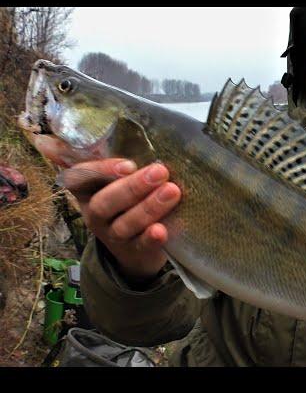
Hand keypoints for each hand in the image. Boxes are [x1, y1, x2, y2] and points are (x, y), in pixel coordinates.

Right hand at [66, 158, 180, 283]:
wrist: (137, 250)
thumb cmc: (125, 203)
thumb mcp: (109, 180)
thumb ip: (96, 156)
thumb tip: (46, 139)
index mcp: (88, 191)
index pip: (81, 179)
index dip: (101, 171)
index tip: (128, 163)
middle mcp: (96, 214)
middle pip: (106, 203)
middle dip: (133, 187)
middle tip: (160, 171)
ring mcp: (115, 236)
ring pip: (125, 224)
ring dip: (149, 207)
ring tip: (172, 191)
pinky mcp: (135, 252)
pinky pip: (140, 246)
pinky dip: (151, 239)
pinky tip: (161, 230)